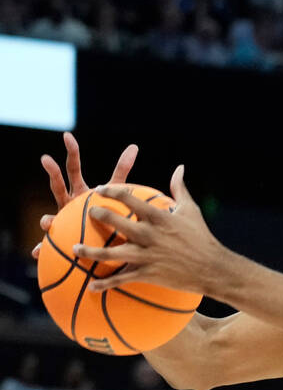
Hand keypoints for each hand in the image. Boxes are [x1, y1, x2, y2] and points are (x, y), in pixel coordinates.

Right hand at [33, 132, 138, 259]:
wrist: (98, 238)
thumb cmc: (106, 210)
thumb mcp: (115, 191)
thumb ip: (122, 171)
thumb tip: (134, 146)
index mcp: (80, 191)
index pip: (73, 168)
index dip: (71, 152)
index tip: (67, 136)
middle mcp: (67, 204)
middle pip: (57, 186)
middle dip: (52, 173)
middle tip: (47, 159)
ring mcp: (61, 221)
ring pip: (49, 218)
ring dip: (47, 220)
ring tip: (48, 223)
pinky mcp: (60, 239)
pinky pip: (50, 246)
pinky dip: (44, 250)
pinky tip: (40, 253)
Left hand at [76, 165, 229, 294]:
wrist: (213, 268)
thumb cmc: (202, 238)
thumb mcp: (192, 210)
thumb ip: (180, 189)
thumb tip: (178, 168)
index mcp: (158, 218)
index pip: (128, 198)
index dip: (111, 191)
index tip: (99, 190)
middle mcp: (149, 235)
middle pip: (115, 221)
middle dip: (97, 215)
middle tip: (88, 213)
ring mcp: (147, 256)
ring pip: (111, 253)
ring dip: (90, 252)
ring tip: (76, 248)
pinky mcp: (147, 274)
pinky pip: (121, 279)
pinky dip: (105, 284)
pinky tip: (91, 286)